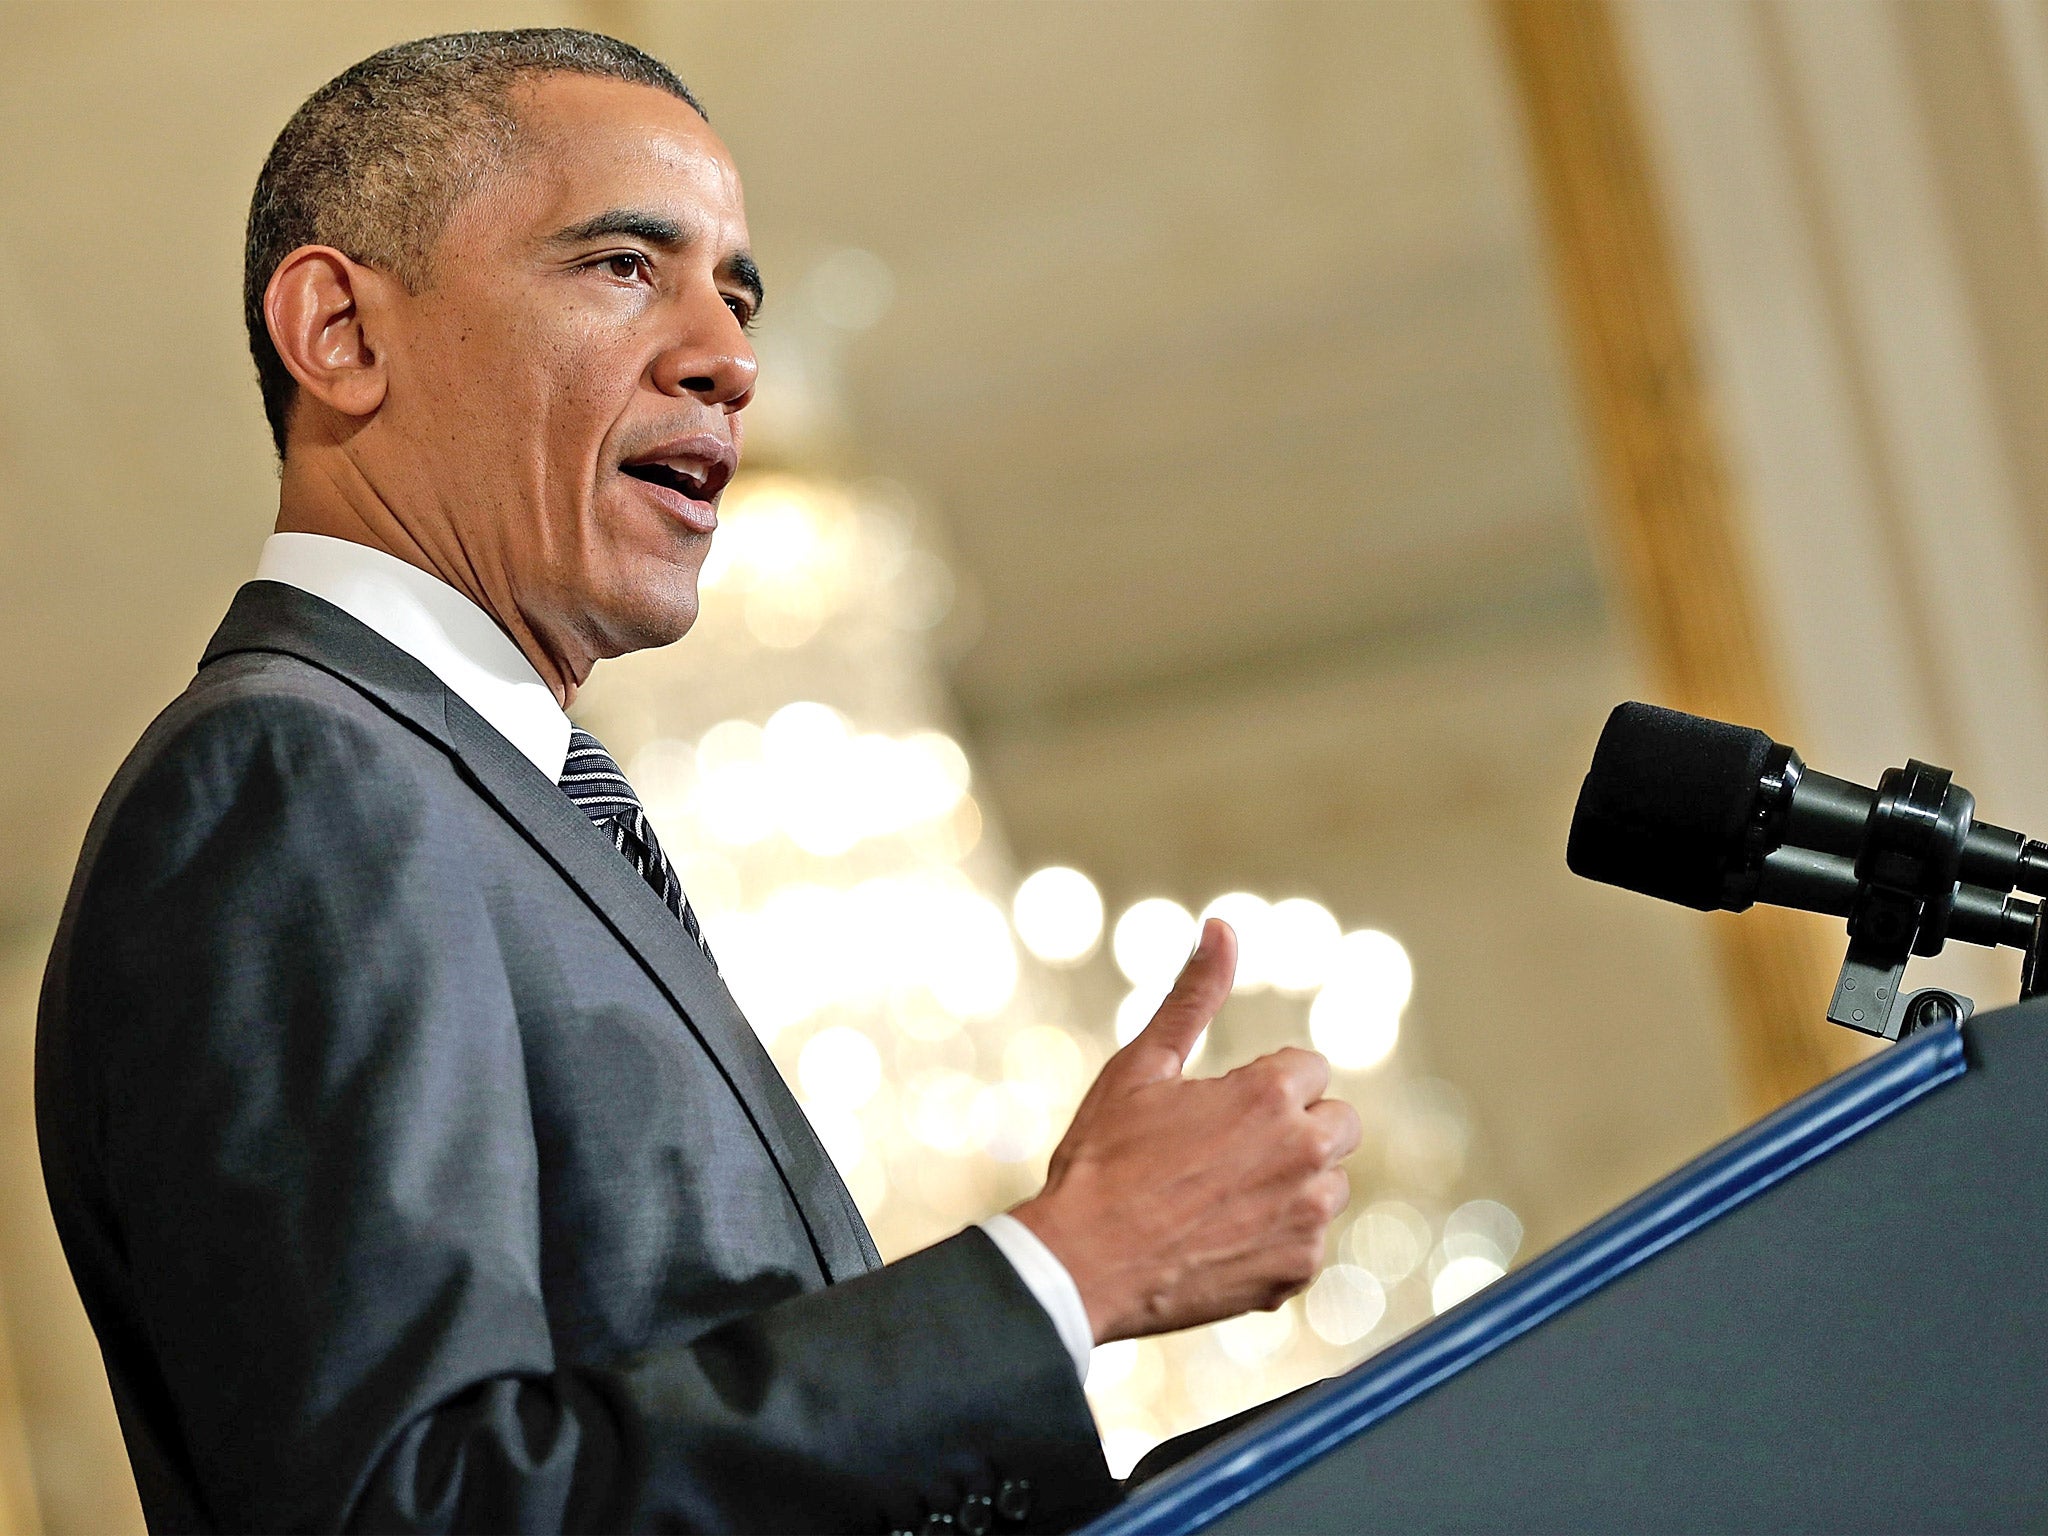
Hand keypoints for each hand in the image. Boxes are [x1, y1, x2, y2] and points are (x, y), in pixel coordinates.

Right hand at [1010, 918, 1362, 1342]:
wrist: (1081, 1263)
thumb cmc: (1104, 1159)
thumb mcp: (1142, 1065)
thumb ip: (1194, 994)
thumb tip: (1221, 925)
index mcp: (1269, 1095)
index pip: (1310, 1071)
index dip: (1262, 1087)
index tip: (1220, 1111)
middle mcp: (1303, 1153)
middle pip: (1339, 1124)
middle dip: (1297, 1128)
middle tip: (1229, 1152)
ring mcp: (1306, 1217)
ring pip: (1329, 1185)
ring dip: (1292, 1185)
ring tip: (1221, 1197)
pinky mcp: (1299, 1269)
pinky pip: (1309, 1240)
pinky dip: (1276, 1239)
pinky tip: (1220, 1238)